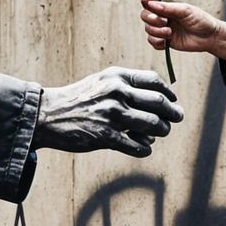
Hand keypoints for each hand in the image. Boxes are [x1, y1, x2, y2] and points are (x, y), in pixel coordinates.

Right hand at [33, 67, 182, 157]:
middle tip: (177, 118)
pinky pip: (139, 146)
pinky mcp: (107, 137)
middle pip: (159, 103)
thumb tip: (159, 96)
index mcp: (117, 77)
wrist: (48, 115)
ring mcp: (112, 115)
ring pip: (154, 125)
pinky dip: (146, 148)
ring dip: (162, 131)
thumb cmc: (79, 99)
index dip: (169, 93)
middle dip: (173, 113)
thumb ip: (127, 85)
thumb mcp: (102, 82)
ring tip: (160, 133)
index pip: (155, 81)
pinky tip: (144, 147)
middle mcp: (117, 93)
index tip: (173, 101)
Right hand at [140, 0, 225, 62]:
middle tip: (164, 22)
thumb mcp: (186, 11)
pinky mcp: (165, 42)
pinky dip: (157, 42)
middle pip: (145, 16)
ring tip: (170, 33)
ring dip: (156, 32)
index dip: (146, 2)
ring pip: (148, 30)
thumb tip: (151, 4)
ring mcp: (163, 30)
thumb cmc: (201, 20)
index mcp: (167, 8)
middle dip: (151, 19)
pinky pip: (153, 42)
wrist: (210, 37)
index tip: (147, 2)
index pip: (150, 3)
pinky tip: (166, 41)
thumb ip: (168, 8)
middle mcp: (163, 18)